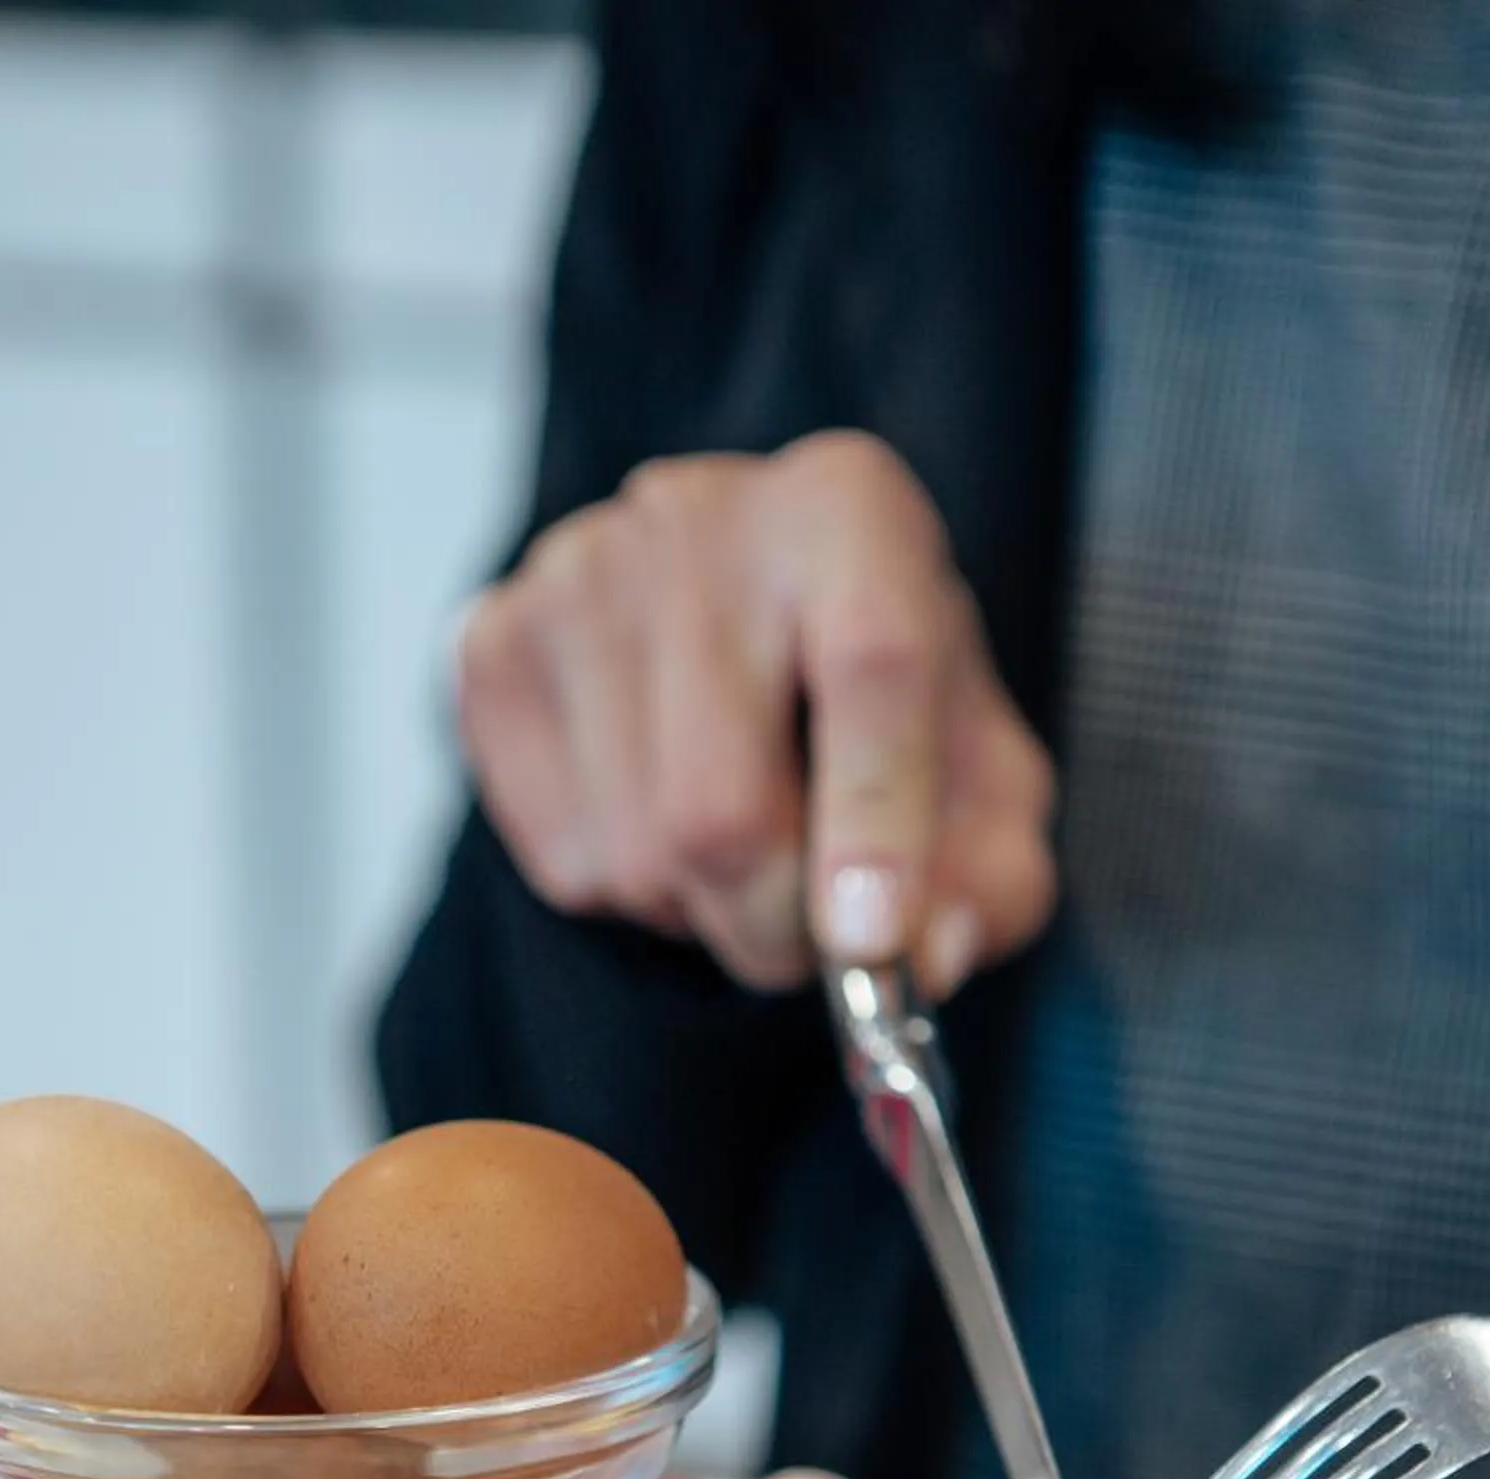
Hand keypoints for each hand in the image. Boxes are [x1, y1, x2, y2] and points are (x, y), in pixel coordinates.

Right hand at [454, 432, 1056, 996]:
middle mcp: (702, 515)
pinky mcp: (495, 646)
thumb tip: (929, 955)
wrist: (740, 630)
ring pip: (636, 852)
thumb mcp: (981, 781)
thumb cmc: (873, 706)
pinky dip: (625, 891)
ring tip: (739, 855)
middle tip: (813, 945)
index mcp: (851, 511)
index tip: (871, 943)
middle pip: (719, 804)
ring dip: (701, 913)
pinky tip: (658, 821)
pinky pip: (560, 855)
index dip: (875, 824)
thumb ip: (993, 875)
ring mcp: (578, 576)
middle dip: (775, 925)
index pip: (871, 667)